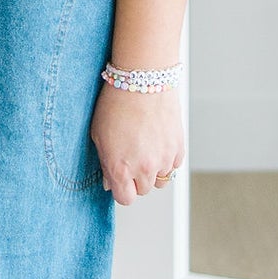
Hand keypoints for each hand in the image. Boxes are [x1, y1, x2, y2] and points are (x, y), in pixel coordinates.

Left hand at [91, 81, 183, 205]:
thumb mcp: (98, 135)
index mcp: (120, 169)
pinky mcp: (179, 148)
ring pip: (160, 179)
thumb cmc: (116, 103)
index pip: (125, 199)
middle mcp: (144, 168)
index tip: (120, 179)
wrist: (143, 80)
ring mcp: (164, 159)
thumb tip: (110, 182)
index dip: (122, 189)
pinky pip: (174, 165)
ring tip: (144, 147)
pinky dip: (167, 158)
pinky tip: (157, 141)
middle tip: (131, 156)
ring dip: (153, 169)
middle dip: (136, 178)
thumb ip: (105, 163)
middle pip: (143, 189)